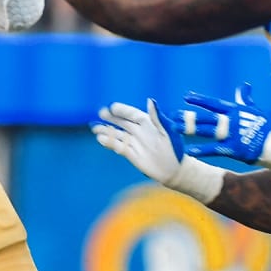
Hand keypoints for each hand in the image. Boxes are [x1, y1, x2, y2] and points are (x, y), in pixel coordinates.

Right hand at [95, 99, 224, 202]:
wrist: (175, 170)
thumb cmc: (175, 149)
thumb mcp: (167, 131)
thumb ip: (157, 117)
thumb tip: (150, 100)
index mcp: (148, 123)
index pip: (132, 114)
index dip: (123, 110)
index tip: (112, 107)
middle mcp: (139, 131)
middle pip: (122, 122)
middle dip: (111, 118)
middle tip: (101, 113)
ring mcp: (134, 142)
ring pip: (117, 134)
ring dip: (106, 130)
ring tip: (95, 128)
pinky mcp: (131, 154)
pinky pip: (118, 146)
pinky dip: (109, 142)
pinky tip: (101, 139)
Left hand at [174, 82, 270, 171]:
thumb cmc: (266, 127)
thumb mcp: (255, 110)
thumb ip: (245, 99)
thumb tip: (244, 85)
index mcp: (235, 111)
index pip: (214, 103)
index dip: (200, 100)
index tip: (186, 96)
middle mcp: (231, 121)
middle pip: (206, 118)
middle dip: (190, 116)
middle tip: (174, 115)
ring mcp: (232, 135)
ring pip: (207, 131)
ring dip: (190, 130)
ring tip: (175, 128)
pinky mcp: (234, 149)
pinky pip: (215, 149)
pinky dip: (202, 150)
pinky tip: (190, 150)